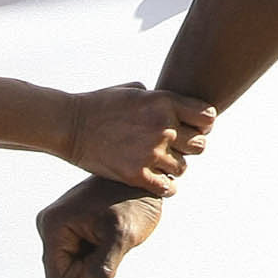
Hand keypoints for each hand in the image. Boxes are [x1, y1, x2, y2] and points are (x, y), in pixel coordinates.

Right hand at [38, 176, 168, 277]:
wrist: (142, 182)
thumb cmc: (134, 204)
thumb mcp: (122, 237)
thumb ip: (103, 269)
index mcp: (53, 225)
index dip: (83, 276)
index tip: (104, 251)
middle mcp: (48, 225)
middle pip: (62, 275)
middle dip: (87, 268)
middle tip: (108, 241)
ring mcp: (58, 227)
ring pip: (71, 268)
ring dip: (92, 261)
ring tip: (108, 236)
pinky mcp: (68, 229)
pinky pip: (77, 257)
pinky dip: (94, 253)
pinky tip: (106, 234)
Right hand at [61, 83, 215, 191]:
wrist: (70, 125)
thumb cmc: (100, 104)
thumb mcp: (133, 90)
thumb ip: (159, 98)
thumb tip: (174, 106)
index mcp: (164, 103)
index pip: (207, 118)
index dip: (202, 125)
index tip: (192, 128)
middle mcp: (162, 127)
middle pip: (199, 146)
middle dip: (189, 147)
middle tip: (176, 149)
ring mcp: (150, 153)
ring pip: (183, 168)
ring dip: (174, 167)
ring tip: (160, 164)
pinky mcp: (136, 175)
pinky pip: (167, 188)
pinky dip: (166, 187)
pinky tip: (158, 182)